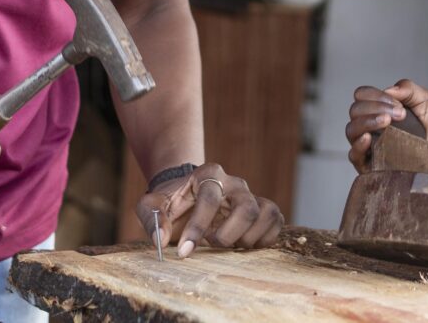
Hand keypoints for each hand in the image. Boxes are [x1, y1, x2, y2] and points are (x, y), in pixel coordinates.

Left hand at [134, 163, 283, 257]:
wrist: (186, 195)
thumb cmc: (169, 201)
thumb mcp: (151, 205)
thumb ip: (152, 218)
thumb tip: (161, 240)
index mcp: (208, 175)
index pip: (210, 198)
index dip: (198, 227)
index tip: (184, 251)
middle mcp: (234, 183)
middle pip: (247, 207)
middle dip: (228, 235)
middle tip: (212, 244)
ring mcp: (251, 195)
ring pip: (266, 214)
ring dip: (248, 238)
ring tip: (229, 245)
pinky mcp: (262, 209)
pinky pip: (276, 221)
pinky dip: (265, 238)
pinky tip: (244, 245)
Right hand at [344, 79, 427, 170]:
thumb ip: (410, 89)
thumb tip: (389, 90)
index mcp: (379, 109)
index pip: (362, 95)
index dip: (376, 95)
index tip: (399, 104)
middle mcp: (369, 127)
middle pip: (355, 110)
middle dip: (375, 107)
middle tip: (400, 114)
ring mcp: (368, 147)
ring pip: (351, 129)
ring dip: (368, 121)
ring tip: (387, 122)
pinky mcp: (369, 167)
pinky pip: (353, 154)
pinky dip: (359, 144)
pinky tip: (370, 138)